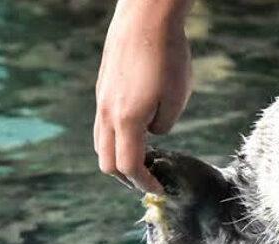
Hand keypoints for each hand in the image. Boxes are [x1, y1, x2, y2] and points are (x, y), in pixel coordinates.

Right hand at [94, 0, 191, 192]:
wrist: (145, 17)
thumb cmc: (168, 55)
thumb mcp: (177, 97)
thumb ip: (163, 125)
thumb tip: (152, 133)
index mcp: (126, 120)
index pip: (129, 167)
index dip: (144, 183)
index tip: (160, 191)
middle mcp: (107, 113)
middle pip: (107, 161)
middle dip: (127, 177)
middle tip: (149, 181)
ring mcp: (101, 100)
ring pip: (101, 142)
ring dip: (119, 157)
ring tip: (143, 159)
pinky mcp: (103, 87)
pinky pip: (103, 123)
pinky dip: (116, 137)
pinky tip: (136, 131)